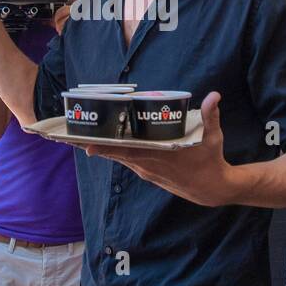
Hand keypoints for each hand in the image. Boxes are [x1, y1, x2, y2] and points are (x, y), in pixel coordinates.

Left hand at [82, 91, 242, 206]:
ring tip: (79, 140)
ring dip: (100, 149)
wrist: (212, 189)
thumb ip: (210, 115)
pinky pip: (125, 161)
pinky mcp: (147, 173)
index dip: (105, 148)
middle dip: (93, 145)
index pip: (127, 151)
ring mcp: (146, 170)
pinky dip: (113, 154)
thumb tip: (215, 95)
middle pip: (114, 154)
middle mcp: (147, 164)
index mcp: (158, 155)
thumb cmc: (211, 160)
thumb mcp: (212, 137)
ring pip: (118, 158)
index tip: (86, 144)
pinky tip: (101, 147)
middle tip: (70, 136)